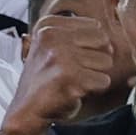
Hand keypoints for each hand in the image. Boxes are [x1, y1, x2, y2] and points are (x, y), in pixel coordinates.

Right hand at [4, 7, 121, 134]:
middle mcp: (52, 36)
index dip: (91, 46)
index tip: (71, 58)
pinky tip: (75, 90)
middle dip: (96, 59)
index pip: (96, 27)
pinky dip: (94, 89)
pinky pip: (103, 80)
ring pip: (106, 61)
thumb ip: (75, 33)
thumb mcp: (52, 46)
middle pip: (104, 41)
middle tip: (75, 71)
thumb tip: (107, 32)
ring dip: (94, 75)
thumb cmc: (45, 78)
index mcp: (48, 25)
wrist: (28, 109)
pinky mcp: (70, 77)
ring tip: (74, 80)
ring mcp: (61, 56)